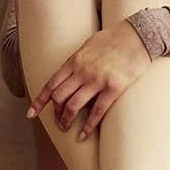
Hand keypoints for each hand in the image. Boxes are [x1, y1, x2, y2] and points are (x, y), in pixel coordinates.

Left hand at [27, 24, 151, 139]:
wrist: (138, 35)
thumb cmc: (115, 38)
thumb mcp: (89, 44)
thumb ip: (78, 59)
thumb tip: (69, 71)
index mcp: (74, 61)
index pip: (51, 84)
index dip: (39, 101)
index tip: (31, 113)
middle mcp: (82, 71)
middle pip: (59, 98)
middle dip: (55, 114)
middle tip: (57, 123)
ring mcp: (97, 80)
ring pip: (73, 106)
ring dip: (66, 121)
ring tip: (66, 129)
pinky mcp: (113, 88)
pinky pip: (97, 112)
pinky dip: (87, 126)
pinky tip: (83, 135)